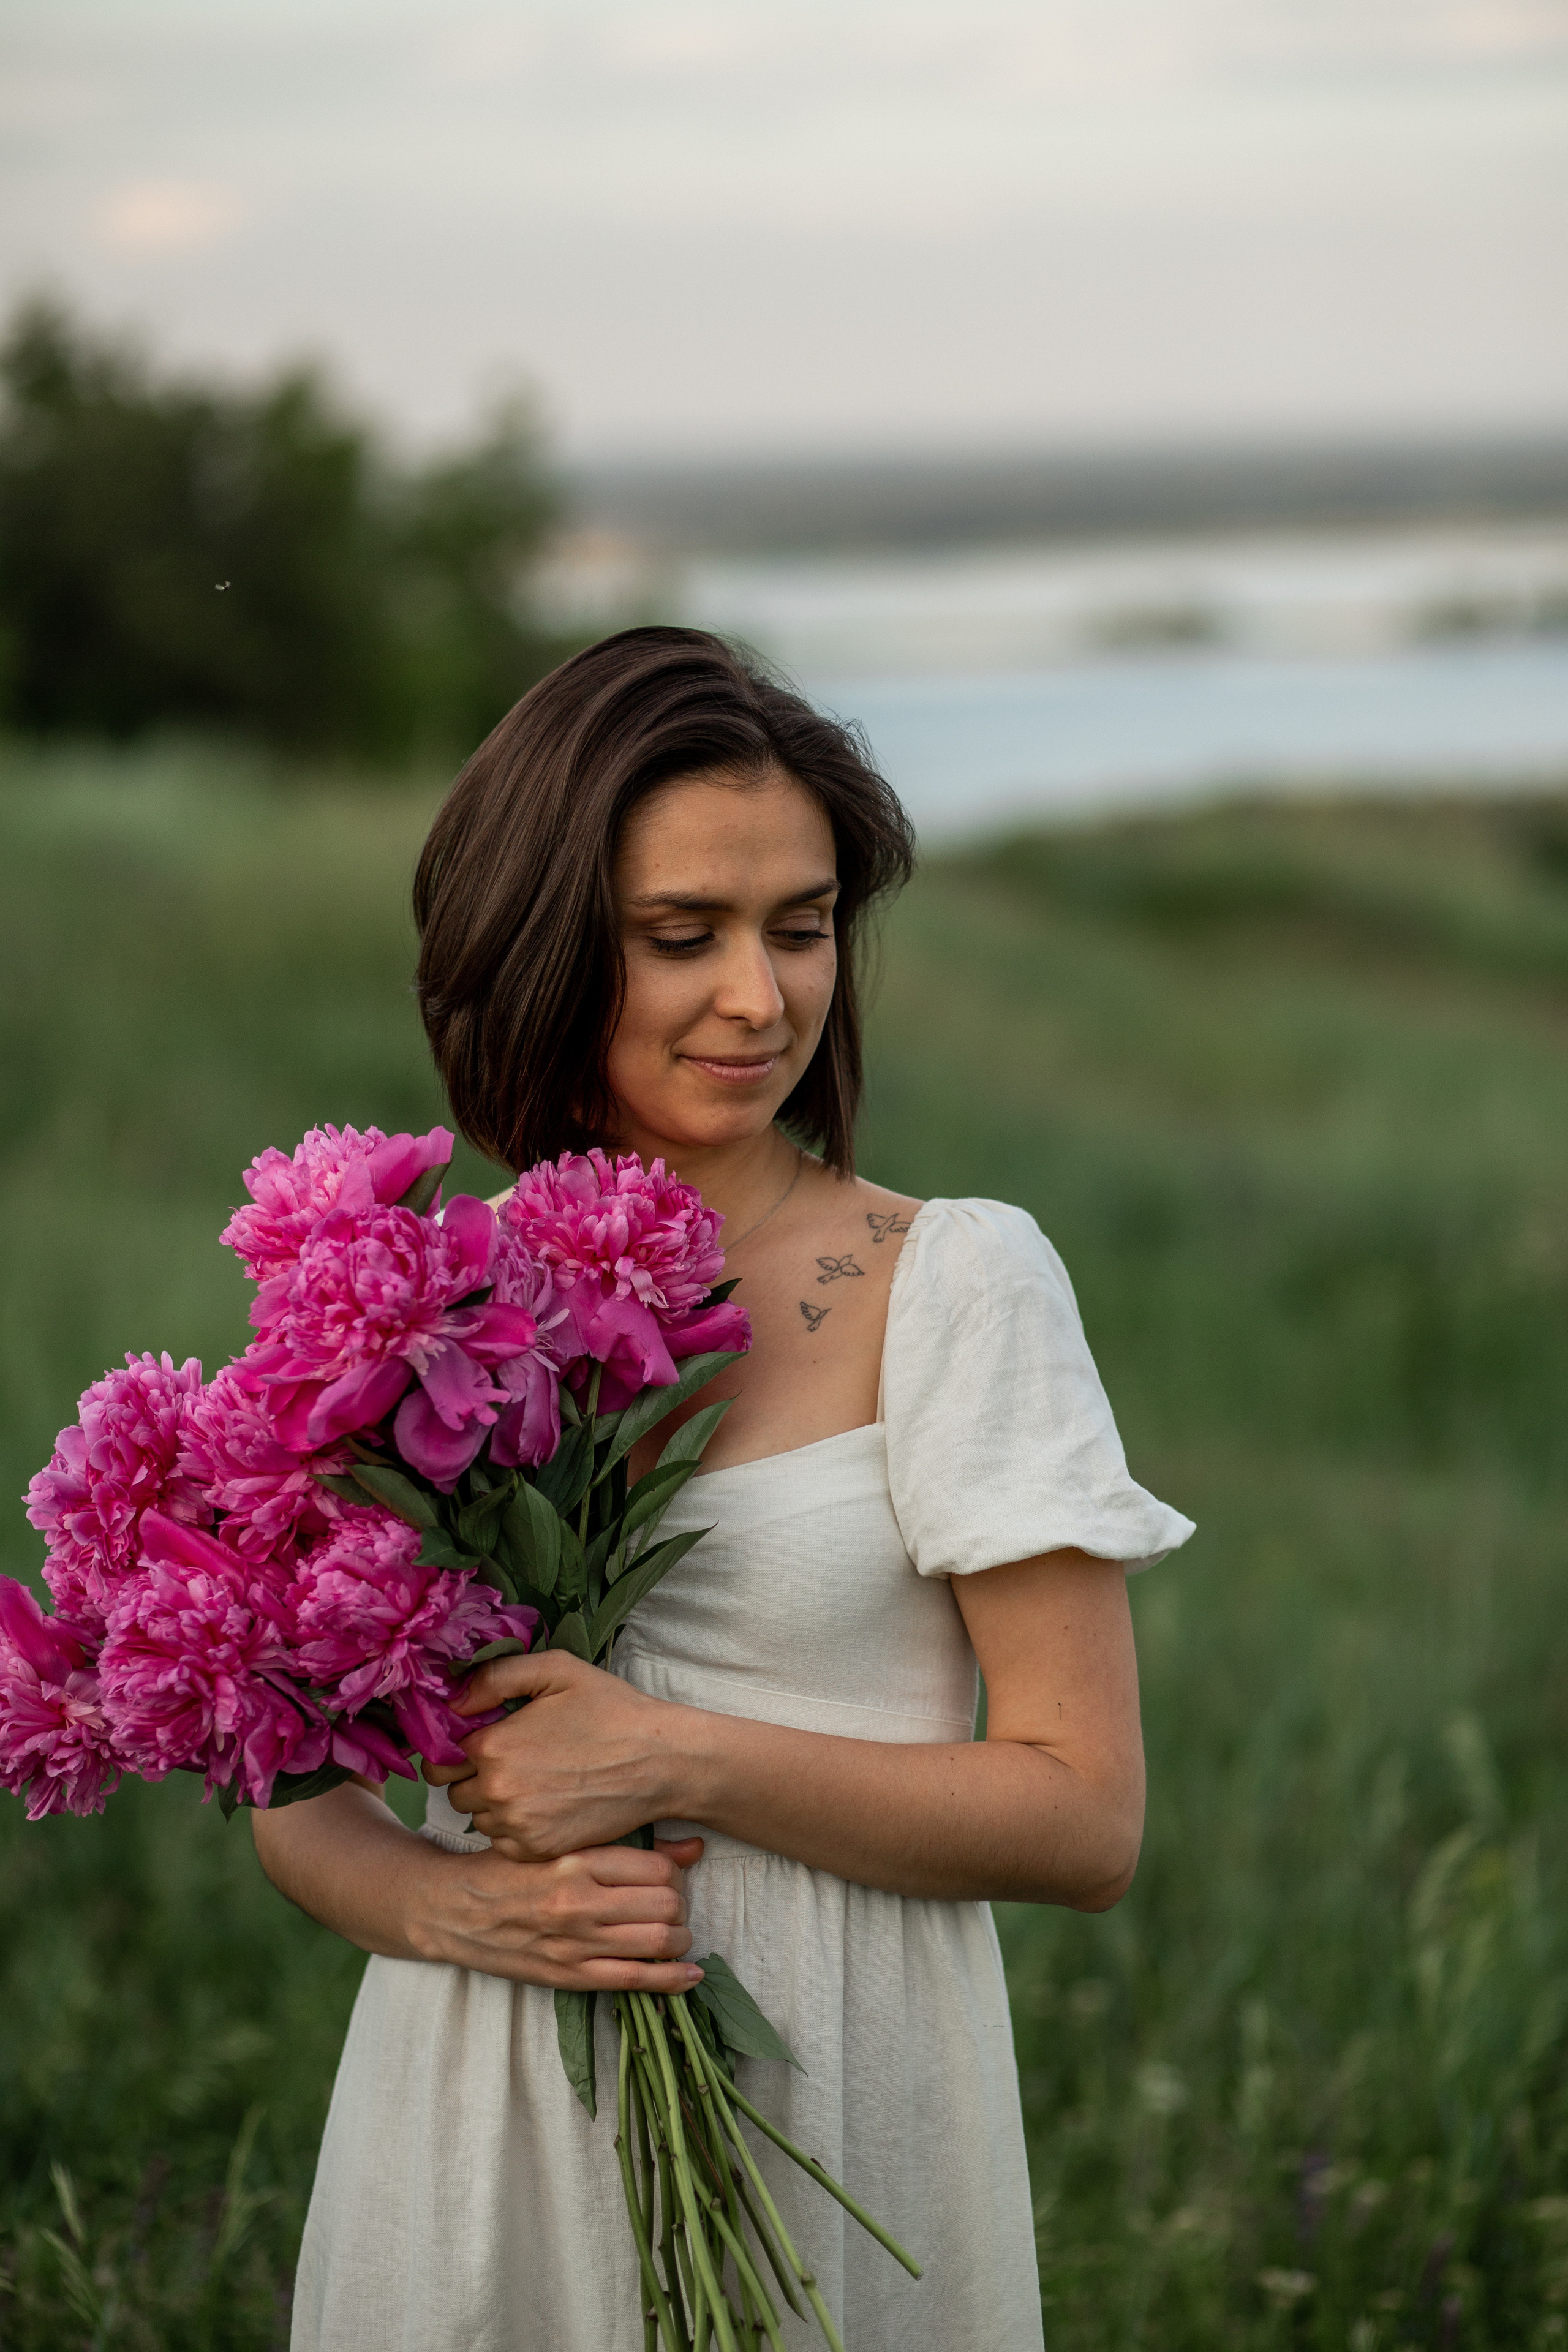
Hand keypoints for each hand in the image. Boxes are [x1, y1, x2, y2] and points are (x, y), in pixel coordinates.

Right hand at [410, 1834, 707, 1992]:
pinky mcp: (567, 1976)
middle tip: (673, 1905)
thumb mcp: (557, 1843)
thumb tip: (694, 1847)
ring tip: (676, 1934)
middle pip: (665, 1903)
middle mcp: (579, 1900)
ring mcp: (574, 1942)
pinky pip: (635, 1981)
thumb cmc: (506, 1868)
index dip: (675, 1873)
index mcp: (575, 1858)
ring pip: (658, 1941)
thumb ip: (622, 1844)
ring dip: (680, 1940)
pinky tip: (690, 1974)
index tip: (670, 1876)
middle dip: (680, 1906)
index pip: (657, 1867)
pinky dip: (672, 1979)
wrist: (451, 1909)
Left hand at [425, 1649, 695, 1861]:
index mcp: (493, 1746)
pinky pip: (503, 1842)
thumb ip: (496, 1676)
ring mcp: (518, 1826)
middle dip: (471, 1774)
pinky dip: (514, 1827)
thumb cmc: (610, 1710)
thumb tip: (454, 1698)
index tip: (481, 1738)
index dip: (456, 1745)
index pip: (440, 1755)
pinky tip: (542, 1805)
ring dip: (492, 1802)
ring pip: (478, 1817)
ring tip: (531, 1781)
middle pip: (454, 1789)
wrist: (659, 1762)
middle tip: (509, 1759)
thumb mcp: (556, 1670)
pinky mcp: (539, 1850)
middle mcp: (497, 1791)